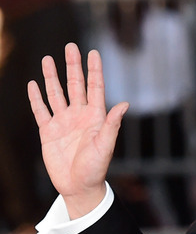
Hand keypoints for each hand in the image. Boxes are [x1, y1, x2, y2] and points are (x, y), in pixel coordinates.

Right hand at [27, 42, 127, 218]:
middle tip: (70, 46)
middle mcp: (79, 115)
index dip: (94, 70)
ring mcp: (63, 122)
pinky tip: (33, 84)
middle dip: (72, 66)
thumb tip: (125, 104)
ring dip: (51, 77)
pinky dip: (36, 98)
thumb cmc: (96, 168)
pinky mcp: (48, 132)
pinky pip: (41, 111)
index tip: (93, 52)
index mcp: (95, 117)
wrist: (78, 187)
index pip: (95, 87)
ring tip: (47, 59)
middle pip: (75, 85)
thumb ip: (112, 124)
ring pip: (56, 94)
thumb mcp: (106, 145)